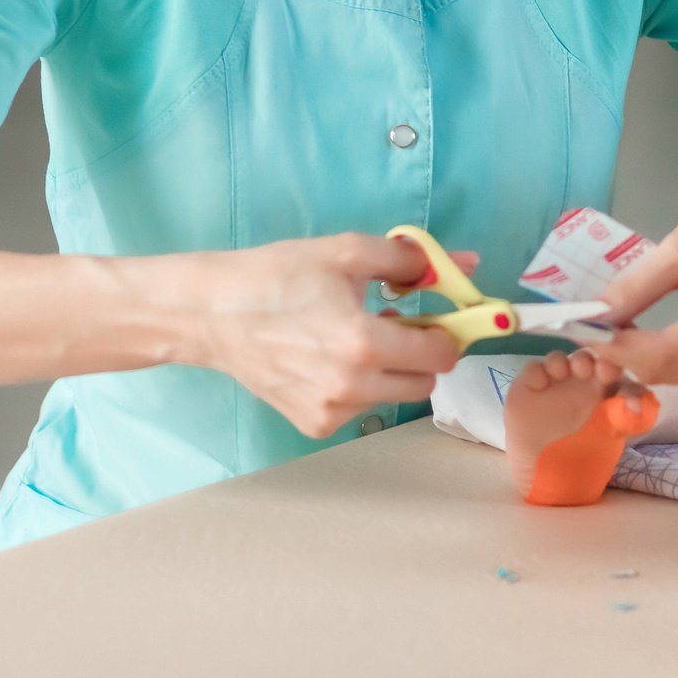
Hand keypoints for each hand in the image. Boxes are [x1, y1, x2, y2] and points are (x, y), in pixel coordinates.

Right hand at [181, 232, 472, 438]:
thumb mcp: (347, 252)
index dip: (446, 332)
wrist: (212, 313)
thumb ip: (411, 260)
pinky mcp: (314, 425)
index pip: (442, 353)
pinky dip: (357, 387)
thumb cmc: (278, 276)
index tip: (436, 318)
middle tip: (392, 325)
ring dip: (388, 371)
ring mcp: (331, 411)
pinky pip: (360, 408)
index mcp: (364, 343)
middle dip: (419, 354)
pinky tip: (325, 360)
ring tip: (350, 339)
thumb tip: (465, 266)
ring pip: (392, 395)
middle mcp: (351, 387)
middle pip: (424, 381)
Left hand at [596, 191, 677, 384]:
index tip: (579, 328)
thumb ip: (637, 286)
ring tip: (606, 328)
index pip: (662, 353)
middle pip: (664, 371)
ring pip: (669, 377)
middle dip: (617, 355)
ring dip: (631, 359)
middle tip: (585, 327)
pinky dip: (651, 358)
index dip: (614, 347)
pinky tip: (633, 336)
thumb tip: (593, 318)